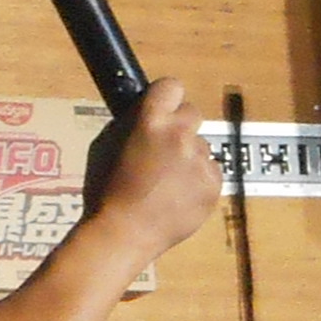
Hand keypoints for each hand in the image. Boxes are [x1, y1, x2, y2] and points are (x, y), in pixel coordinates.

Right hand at [86, 93, 223, 261]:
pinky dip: (198, 180)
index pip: (172, 86)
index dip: (167, 98)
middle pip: (193, 112)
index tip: (163, 111)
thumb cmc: (106, 192)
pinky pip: (211, 171)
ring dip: (190, 157)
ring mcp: (200, 160)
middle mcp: (180, 135)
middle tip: (166, 149)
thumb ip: (133, 124)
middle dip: (181, 126)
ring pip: (202, 146)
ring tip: (169, 183)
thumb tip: (148, 112)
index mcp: (150, 121)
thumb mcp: (107, 146)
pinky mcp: (213, 183)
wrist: (124, 234)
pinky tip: (179, 197)